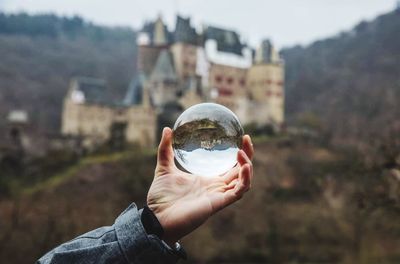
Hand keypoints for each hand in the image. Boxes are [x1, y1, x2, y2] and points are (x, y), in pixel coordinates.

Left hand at [147, 127, 253, 244]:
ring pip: (243, 181)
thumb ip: (165, 149)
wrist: (156, 218)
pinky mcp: (219, 203)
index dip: (239, 153)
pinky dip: (245, 179)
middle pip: (240, 171)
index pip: (230, 166)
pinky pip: (239, 191)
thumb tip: (167, 129)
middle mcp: (216, 187)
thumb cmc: (161, 197)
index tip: (240, 137)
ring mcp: (219, 195)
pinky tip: (244, 167)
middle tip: (246, 139)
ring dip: (247, 166)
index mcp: (208, 180)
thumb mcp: (163, 167)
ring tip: (242, 152)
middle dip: (247, 155)